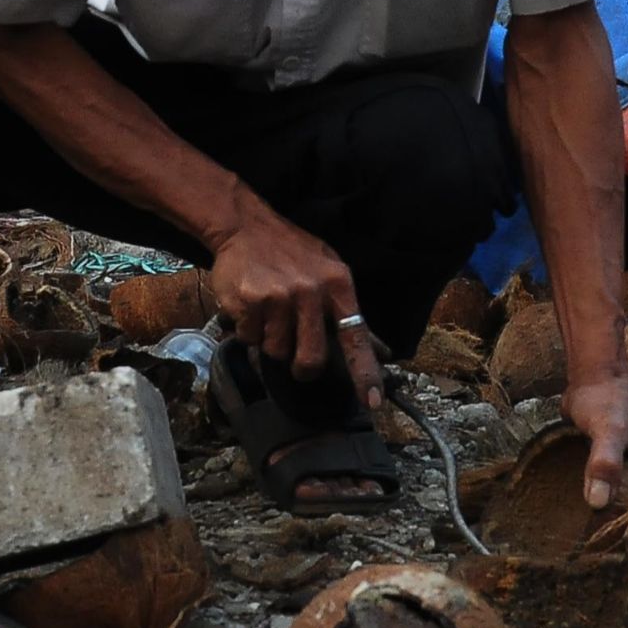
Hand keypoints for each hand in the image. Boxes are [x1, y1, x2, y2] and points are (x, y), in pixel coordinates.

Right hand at [209, 217, 382, 407]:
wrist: (245, 225)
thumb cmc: (292, 252)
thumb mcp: (330, 270)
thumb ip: (349, 312)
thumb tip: (381, 351)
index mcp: (338, 284)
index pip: (356, 337)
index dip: (365, 372)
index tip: (373, 402)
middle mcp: (311, 291)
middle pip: (311, 359)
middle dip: (302, 367)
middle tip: (295, 357)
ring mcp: (279, 297)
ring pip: (276, 352)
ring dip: (270, 341)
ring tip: (269, 312)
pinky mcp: (250, 301)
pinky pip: (250, 338)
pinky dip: (248, 329)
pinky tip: (251, 305)